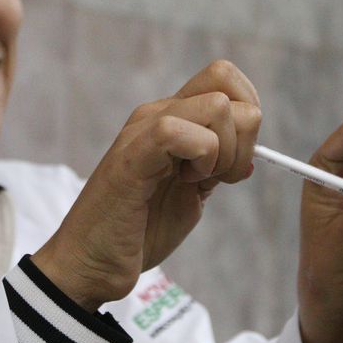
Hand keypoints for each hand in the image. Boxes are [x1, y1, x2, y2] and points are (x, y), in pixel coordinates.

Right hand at [32, 60, 260, 309]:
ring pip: (218, 105)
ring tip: (196, 182)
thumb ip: (216, 170)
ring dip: (224, 152)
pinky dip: (203, 159)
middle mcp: (158, 113)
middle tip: (219, 176)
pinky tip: (187, 184)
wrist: (91, 265)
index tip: (236, 159)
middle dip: (243, 137)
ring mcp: (143, 129)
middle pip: (227, 85)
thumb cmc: (139, 232)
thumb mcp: (191, 195)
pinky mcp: (133, 155)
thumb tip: (251, 159)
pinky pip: (178, 130)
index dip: (248, 112)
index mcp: (173, 118)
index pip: (224, 77)